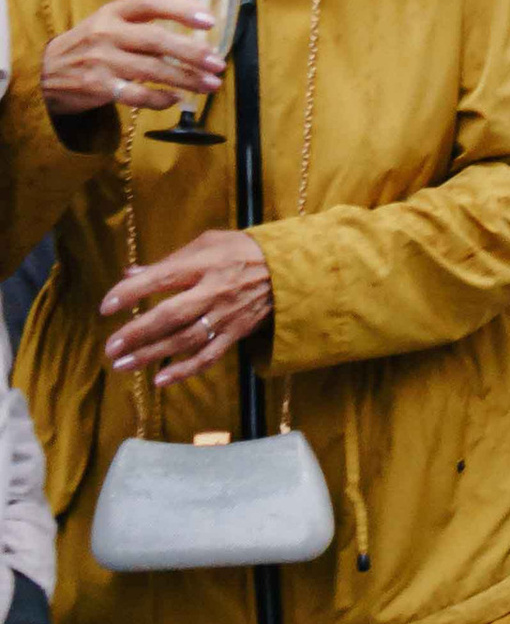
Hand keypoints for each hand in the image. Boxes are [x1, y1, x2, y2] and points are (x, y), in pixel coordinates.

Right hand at [42, 0, 223, 122]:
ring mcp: (102, 61)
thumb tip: (193, 31)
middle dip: (192, 52)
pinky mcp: (98, 87)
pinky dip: (160, 99)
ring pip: (152, 70)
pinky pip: (137, 95)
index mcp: (114, 12)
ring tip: (210, 84)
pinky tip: (177, 100)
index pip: (150, 2)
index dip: (181, 8)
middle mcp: (108, 33)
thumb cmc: (88, 44)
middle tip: (218, 63)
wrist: (44, 72)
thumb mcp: (108, 22)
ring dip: (186, 79)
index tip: (209, 21)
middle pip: (157, 40)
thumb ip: (142, 22)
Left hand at [102, 230, 273, 389]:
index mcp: (204, 264)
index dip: (132, 292)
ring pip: (185, 340)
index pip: (162, 278)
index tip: (106, 306)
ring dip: (152, 355)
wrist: (289, 270)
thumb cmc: (242, 251)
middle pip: (171, 315)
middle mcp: (213, 291)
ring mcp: (225, 315)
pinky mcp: (235, 333)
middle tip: (110, 346)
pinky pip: (209, 356)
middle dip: (138, 333)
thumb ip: (169, 261)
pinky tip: (161, 380)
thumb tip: (130, 273)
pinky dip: (185, 370)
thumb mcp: (208, 243)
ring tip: (122, 365)